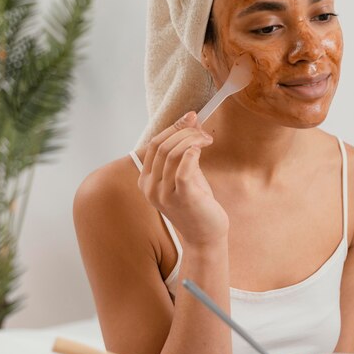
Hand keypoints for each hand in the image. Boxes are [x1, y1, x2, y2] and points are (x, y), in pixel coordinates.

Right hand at [138, 112, 228, 245]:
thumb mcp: (187, 174)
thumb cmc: (197, 205)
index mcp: (146, 181)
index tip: (191, 117)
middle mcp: (150, 187)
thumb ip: (184, 152)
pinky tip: (201, 149)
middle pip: (162, 146)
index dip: (173, 128)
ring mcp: (163, 194)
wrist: (206, 235)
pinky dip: (192, 153)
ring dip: (192, 140)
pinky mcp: (182, 197)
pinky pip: (182, 168)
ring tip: (207, 140)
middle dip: (185, 133)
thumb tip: (191, 120)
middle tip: (204, 133)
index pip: (154, 145)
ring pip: (172, 153)